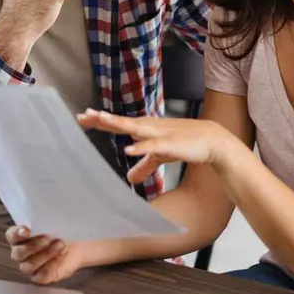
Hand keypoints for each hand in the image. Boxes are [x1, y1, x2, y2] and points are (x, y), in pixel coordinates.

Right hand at [6, 225, 84, 283]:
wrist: (77, 245)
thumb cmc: (62, 231)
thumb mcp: (54, 222)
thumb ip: (44, 221)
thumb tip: (44, 218)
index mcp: (19, 237)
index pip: (11, 236)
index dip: (16, 234)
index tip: (26, 230)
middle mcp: (21, 253)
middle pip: (18, 253)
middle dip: (33, 246)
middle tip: (47, 239)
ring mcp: (29, 266)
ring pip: (28, 266)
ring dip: (45, 255)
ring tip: (60, 245)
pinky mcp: (40, 276)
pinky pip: (41, 275)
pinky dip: (52, 265)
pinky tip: (61, 256)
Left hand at [77, 109, 244, 183]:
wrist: (212, 142)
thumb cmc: (184, 144)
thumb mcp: (160, 156)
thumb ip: (144, 165)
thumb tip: (129, 178)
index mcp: (145, 130)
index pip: (118, 124)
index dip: (101, 121)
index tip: (82, 118)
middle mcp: (149, 127)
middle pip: (121, 122)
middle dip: (102, 119)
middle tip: (82, 115)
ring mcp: (159, 134)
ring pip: (134, 128)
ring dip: (117, 124)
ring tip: (100, 119)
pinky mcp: (171, 144)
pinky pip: (153, 146)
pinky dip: (141, 147)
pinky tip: (129, 149)